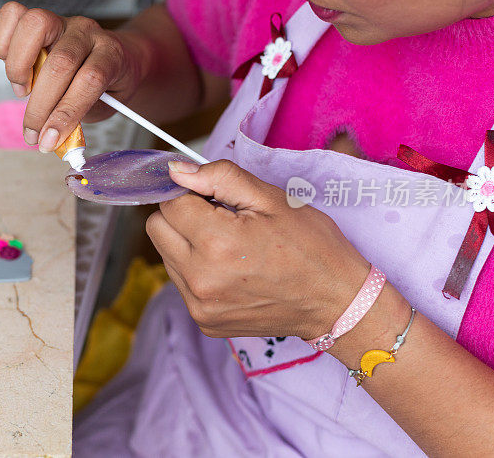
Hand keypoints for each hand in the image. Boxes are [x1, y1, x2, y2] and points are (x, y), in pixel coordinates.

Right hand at [0, 2, 145, 151]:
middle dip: (40, 105)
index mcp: (111, 54)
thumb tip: (48, 139)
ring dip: (19, 66)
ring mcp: (63, 20)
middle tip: (32, 132)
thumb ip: (77, 119)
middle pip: (61, 61)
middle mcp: (87, 32)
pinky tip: (13, 69)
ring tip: (22, 91)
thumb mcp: (103, 107)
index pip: (90, 80)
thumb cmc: (108, 85)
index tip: (48, 140)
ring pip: (36, 25)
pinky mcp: (40, 17)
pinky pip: (12, 14)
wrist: (119, 56)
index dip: (66, 113)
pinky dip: (2, 43)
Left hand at [145, 160, 370, 339]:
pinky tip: (231, 270)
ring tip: (230, 247)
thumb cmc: (311, 247)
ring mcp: (200, 306)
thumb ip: (218, 177)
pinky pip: (181, 283)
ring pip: (165, 255)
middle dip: (182, 216)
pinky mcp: (204, 322)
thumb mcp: (271, 198)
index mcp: (216, 243)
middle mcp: (200, 279)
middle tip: (221, 219)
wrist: (336, 302)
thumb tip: (176, 171)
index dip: (192, 193)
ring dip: (187, 244)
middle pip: (157, 228)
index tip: (215, 198)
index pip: (169, 202)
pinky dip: (197, 271)